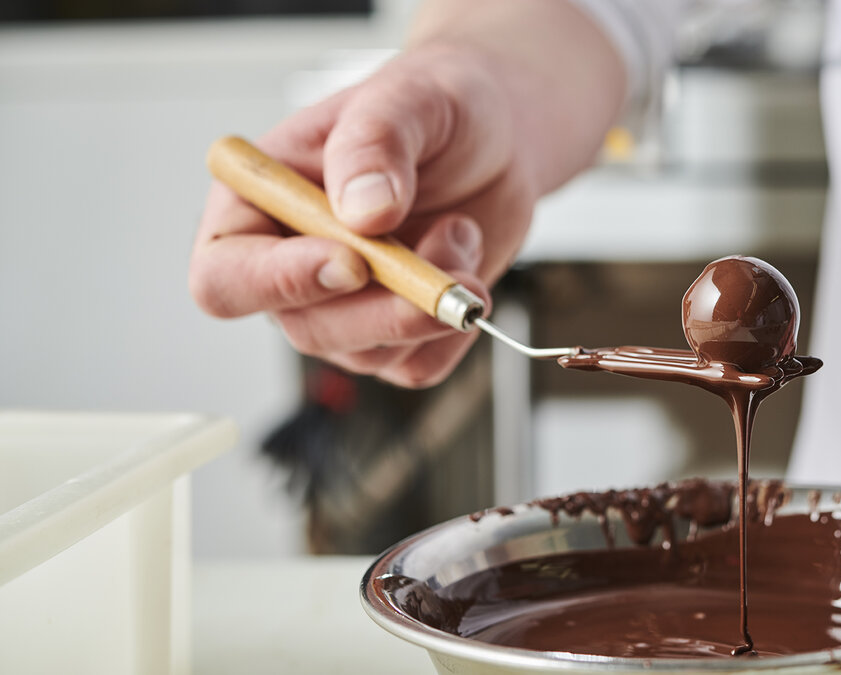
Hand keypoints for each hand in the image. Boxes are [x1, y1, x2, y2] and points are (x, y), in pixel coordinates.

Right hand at [190, 48, 536, 387]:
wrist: (494, 132)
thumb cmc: (432, 106)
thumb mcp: (407, 98)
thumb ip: (374, 143)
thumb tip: (363, 211)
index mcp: (257, 206)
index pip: (226, 276)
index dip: (277, 283)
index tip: (350, 261)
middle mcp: (292, 267)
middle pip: (306, 330)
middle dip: (382, 312)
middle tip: (445, 277)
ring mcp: (346, 307)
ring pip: (369, 355)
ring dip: (428, 307)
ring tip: (460, 231)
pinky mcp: (399, 331)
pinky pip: (419, 367)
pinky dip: (455, 332)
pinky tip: (468, 271)